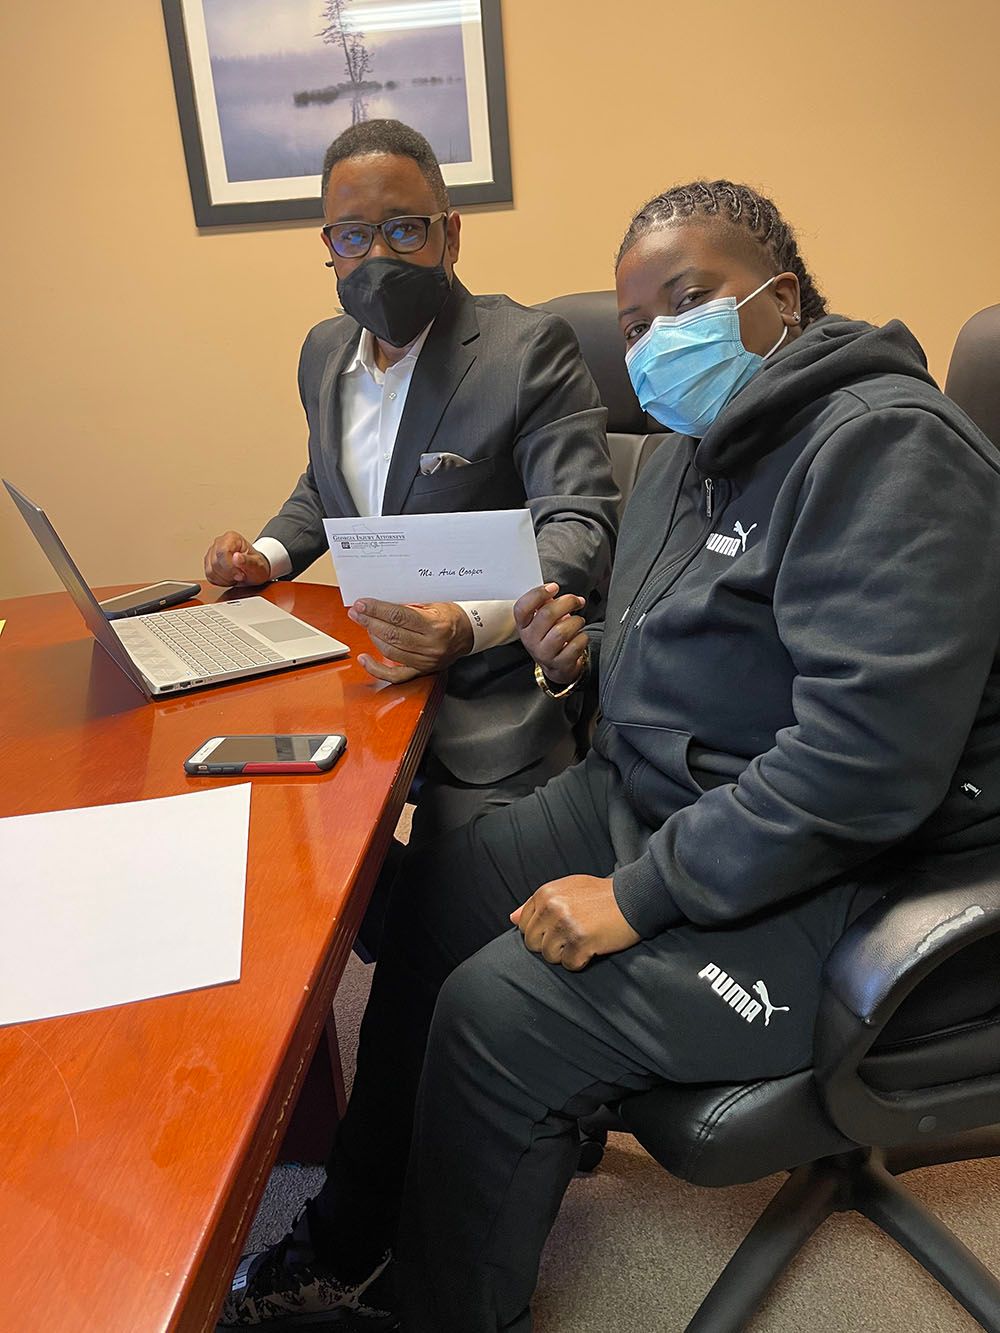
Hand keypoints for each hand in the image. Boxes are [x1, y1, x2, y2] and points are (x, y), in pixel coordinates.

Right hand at [204, 531, 271, 586]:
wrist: (254, 570)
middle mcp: (219, 543)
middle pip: (215, 562)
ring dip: (224, 578)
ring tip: (235, 576)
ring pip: (210, 570)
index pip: (222, 552)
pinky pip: (209, 576)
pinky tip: (229, 578)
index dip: (230, 566)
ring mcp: (212, 553)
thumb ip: (248, 561)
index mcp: (232, 538)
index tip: (240, 574)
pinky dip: (220, 581)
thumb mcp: (258, 565)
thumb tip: (237, 557)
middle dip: (228, 574)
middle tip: (240, 575)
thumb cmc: (256, 565)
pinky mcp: (208, 563)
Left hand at [348, 599, 473, 683]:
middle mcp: (431, 646)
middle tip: (356, 612)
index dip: (377, 610)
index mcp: (435, 626)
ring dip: (372, 637)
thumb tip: (381, 605)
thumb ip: (409, 605)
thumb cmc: (451, 616)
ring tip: (363, 624)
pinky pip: (395, 675)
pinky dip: (376, 669)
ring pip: (390, 651)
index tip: (362, 604)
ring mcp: (425, 661)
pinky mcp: (421, 671)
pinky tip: (364, 659)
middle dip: (369, 621)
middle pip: (392, 634)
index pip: (399, 617)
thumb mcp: (434, 603)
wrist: (469, 633)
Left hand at [510, 875, 640, 970]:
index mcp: (545, 893)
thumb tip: (512, 919)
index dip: (541, 932)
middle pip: (533, 943)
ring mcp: (565, 924)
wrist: (634, 898)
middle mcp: (552, 907)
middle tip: (573, 936)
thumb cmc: (601, 895)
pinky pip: (569, 964)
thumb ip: (537, 904)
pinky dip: (581, 961)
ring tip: (584, 939)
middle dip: (551, 945)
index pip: (523, 925)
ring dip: (566, 954)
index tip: (559, 928)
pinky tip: (592, 947)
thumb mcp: (567, 889)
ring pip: (549, 956)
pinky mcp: (581, 941)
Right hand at [514, 583, 587, 685]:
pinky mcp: (559, 664)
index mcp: (523, 625)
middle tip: (576, 601)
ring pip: (562, 630)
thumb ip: (547, 604)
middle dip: (567, 602)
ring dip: (576, 621)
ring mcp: (544, 653)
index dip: (538, 594)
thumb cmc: (550, 637)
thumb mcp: (542, 620)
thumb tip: (562, 594)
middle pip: (547, 614)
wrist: (556, 665)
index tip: (554, 587)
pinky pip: (575, 645)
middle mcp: (530, 639)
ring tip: (578, 622)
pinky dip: (582, 637)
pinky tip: (579, 637)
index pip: (523, 607)